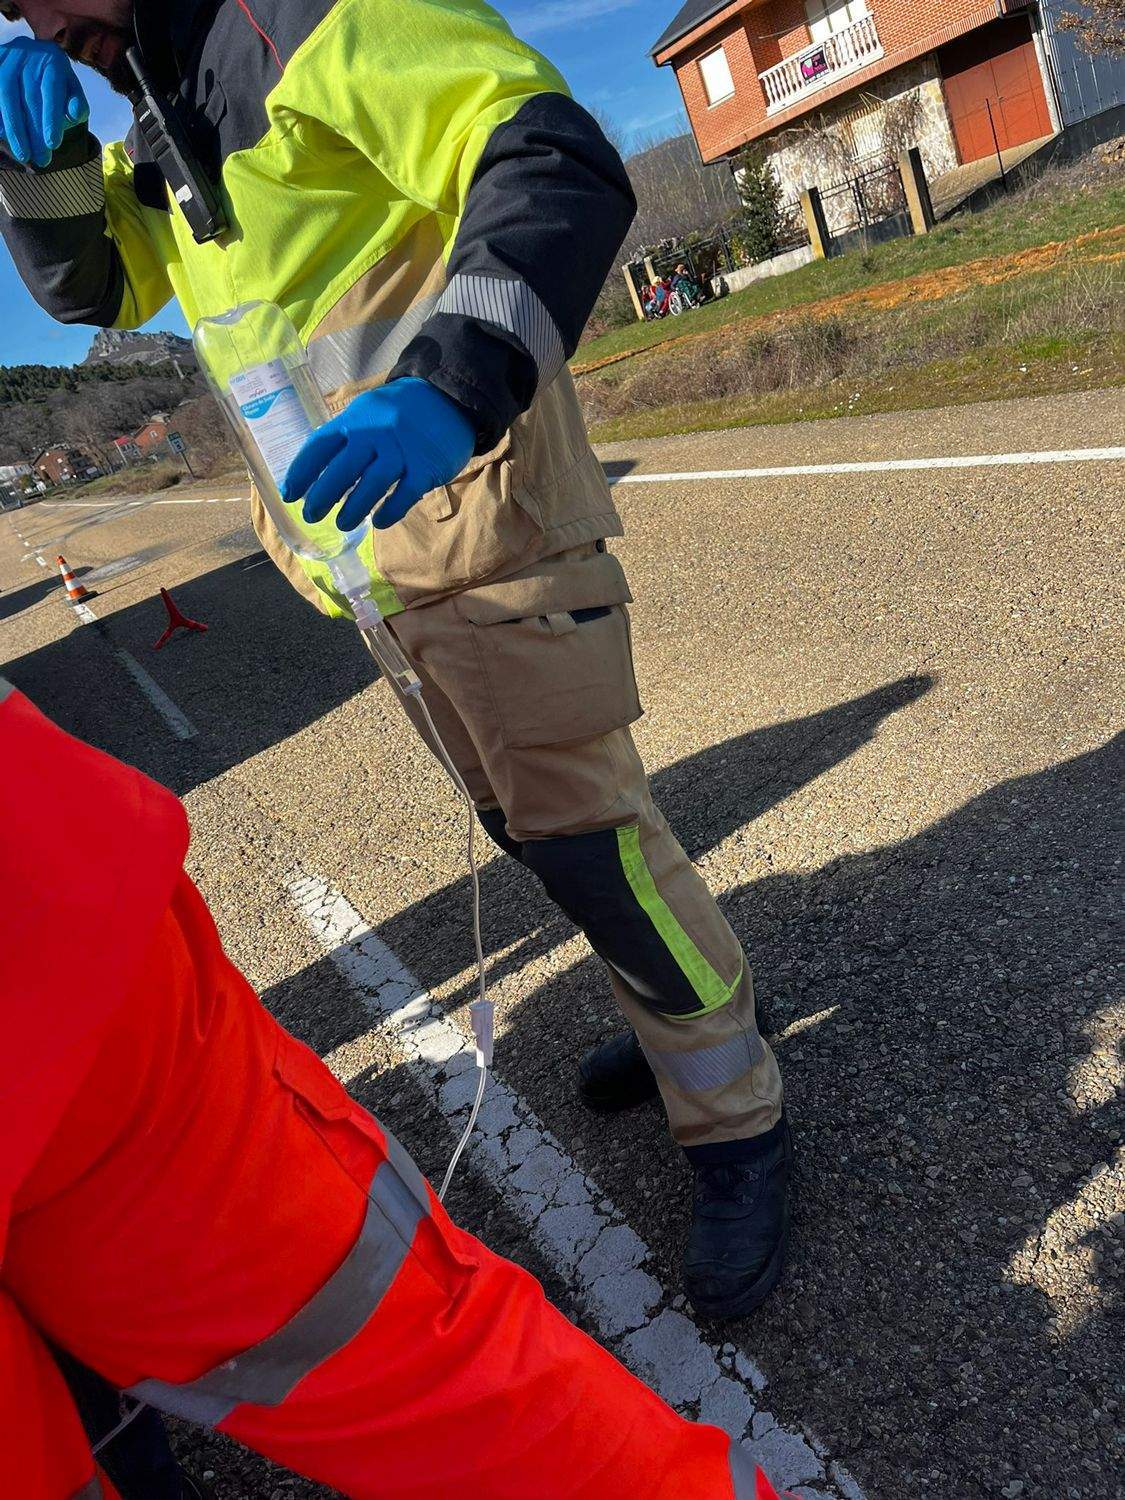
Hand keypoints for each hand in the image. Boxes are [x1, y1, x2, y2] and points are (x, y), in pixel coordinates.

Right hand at [0, 38, 88, 167]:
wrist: (31, 60)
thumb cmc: (55, 84)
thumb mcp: (72, 92)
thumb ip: (78, 104)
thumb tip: (74, 114)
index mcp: (52, 60)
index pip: (51, 90)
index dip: (51, 118)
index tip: (53, 144)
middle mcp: (27, 54)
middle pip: (29, 98)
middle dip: (35, 132)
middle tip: (41, 159)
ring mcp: (7, 58)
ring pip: (7, 95)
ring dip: (14, 129)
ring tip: (23, 154)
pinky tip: (2, 135)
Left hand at [282, 377, 476, 532]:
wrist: (450, 399)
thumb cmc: (401, 411)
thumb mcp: (369, 410)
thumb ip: (348, 436)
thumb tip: (320, 473)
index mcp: (356, 419)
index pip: (320, 446)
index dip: (301, 472)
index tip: (289, 494)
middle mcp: (375, 434)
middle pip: (341, 471)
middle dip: (322, 497)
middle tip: (311, 516)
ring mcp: (401, 452)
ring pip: (370, 486)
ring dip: (353, 510)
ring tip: (343, 524)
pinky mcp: (425, 468)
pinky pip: (403, 496)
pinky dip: (389, 512)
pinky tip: (379, 522)